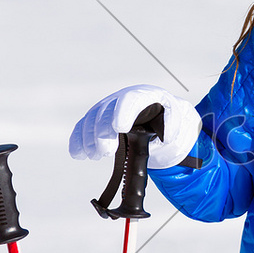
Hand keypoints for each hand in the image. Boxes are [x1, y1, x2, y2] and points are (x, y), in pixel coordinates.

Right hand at [69, 85, 201, 169]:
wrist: (154, 116)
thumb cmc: (164, 116)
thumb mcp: (175, 117)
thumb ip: (173, 123)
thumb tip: (165, 136)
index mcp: (143, 96)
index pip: (130, 100)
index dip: (123, 112)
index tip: (119, 128)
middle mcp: (121, 100)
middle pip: (107, 111)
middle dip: (103, 131)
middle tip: (106, 151)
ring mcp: (106, 109)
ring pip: (92, 119)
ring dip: (89, 138)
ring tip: (94, 156)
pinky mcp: (96, 120)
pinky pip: (83, 127)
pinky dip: (78, 140)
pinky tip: (78, 154)